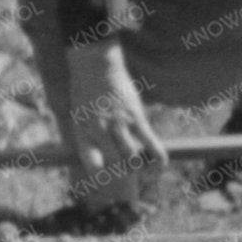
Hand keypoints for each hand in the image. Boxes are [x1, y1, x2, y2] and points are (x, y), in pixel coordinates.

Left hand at [62, 45, 167, 205]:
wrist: (96, 67)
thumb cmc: (86, 90)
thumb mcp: (79, 115)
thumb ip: (88, 134)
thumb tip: (96, 149)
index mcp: (83, 133)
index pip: (92, 163)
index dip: (101, 173)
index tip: (107, 174)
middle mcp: (100, 132)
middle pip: (115, 163)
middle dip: (123, 172)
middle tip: (128, 172)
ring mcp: (118, 125)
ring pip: (131, 157)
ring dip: (138, 166)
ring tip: (142, 167)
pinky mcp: (135, 117)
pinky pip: (149, 141)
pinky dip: (157, 155)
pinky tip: (162, 164)